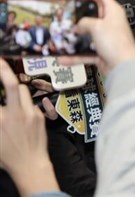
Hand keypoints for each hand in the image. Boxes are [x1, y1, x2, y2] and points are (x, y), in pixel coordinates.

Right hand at [0, 59, 59, 194]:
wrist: (30, 164)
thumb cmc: (6, 155)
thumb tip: (0, 108)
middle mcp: (14, 114)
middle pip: (12, 85)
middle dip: (4, 70)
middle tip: (0, 61)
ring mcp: (29, 113)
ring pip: (23, 90)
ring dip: (15, 87)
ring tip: (9, 88)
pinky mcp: (39, 115)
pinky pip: (29, 102)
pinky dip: (23, 103)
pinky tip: (19, 111)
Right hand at [56, 0, 134, 74]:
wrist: (123, 67)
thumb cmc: (114, 43)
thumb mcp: (97, 27)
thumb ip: (84, 22)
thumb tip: (77, 26)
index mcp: (112, 10)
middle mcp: (109, 21)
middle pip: (89, 12)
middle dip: (74, 12)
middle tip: (60, 10)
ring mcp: (105, 36)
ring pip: (85, 32)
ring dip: (72, 35)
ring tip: (58, 34)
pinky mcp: (101, 50)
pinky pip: (84, 50)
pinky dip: (74, 55)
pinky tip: (62, 58)